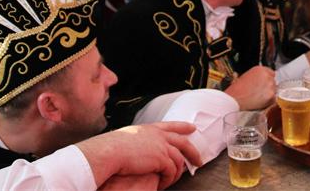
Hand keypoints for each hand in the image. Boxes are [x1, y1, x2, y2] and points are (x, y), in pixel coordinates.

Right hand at [77, 121, 201, 189]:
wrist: (110, 151)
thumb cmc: (111, 148)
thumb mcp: (127, 138)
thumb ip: (138, 142)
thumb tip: (137, 150)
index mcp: (149, 129)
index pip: (170, 125)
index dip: (183, 126)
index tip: (192, 128)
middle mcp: (158, 135)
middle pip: (183, 141)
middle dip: (193, 152)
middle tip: (199, 160)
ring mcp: (161, 146)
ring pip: (179, 160)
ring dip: (177, 173)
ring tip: (173, 181)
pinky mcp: (162, 159)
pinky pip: (172, 171)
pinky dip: (169, 179)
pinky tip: (163, 184)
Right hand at [224, 65, 275, 110]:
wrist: (234, 100)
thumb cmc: (237, 90)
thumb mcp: (246, 77)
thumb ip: (257, 77)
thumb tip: (262, 81)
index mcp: (260, 69)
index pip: (271, 73)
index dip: (267, 79)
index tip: (264, 84)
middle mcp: (267, 76)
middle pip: (273, 82)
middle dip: (267, 87)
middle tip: (259, 92)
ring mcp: (270, 86)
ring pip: (274, 91)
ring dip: (268, 94)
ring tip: (257, 97)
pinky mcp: (271, 96)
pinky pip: (273, 100)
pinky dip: (268, 102)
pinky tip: (259, 102)